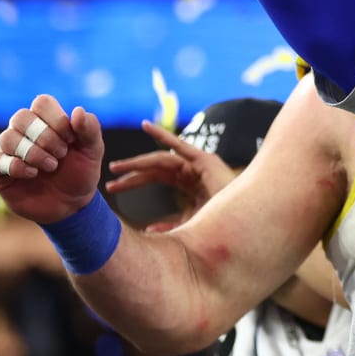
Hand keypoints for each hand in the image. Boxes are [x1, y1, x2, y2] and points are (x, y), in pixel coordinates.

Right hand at [0, 95, 103, 224]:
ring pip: (6, 138)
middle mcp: (24, 132)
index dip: (56, 119)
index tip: (71, 139)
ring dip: (33, 153)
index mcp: (47, 121)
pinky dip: (16, 166)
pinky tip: (33, 174)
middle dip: (44, 136)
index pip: (41, 103)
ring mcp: (9, 151)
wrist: (71, 205)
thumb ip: (90, 129)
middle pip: (20, 117)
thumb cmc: (80, 173)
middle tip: (61, 154)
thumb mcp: (93, 151)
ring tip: (51, 167)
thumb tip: (77, 110)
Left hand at [104, 120, 236, 229]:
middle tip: (111, 177)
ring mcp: (197, 164)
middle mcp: (191, 170)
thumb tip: (148, 228)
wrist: (244, 223)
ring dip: (139, 162)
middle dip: (132, 173)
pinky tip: (146, 127)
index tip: (112, 187)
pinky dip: (163, 135)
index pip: (155, 177)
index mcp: (188, 183)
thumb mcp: (190, 224)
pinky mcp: (204, 160)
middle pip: (155, 168)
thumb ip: (171, 225)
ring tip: (118, 168)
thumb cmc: (222, 224)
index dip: (134, 181)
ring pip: (161, 159)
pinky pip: (180, 146)